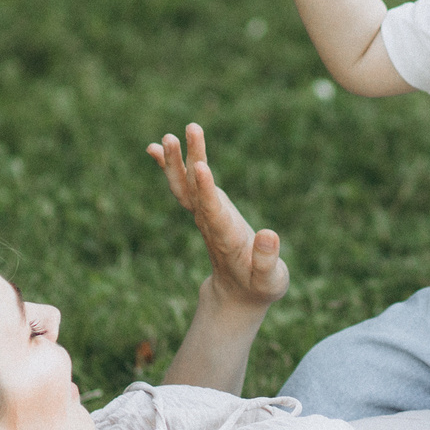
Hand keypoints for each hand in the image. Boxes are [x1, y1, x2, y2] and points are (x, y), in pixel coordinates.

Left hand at [147, 124, 287, 312]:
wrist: (237, 294)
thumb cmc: (259, 286)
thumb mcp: (271, 279)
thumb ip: (267, 259)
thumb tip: (268, 235)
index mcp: (227, 238)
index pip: (213, 211)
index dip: (207, 190)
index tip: (202, 166)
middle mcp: (210, 223)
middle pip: (192, 191)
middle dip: (185, 164)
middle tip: (176, 136)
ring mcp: (204, 215)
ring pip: (185, 185)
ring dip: (176, 160)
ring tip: (168, 136)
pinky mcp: (204, 209)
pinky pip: (184, 186)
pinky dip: (171, 166)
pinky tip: (158, 148)